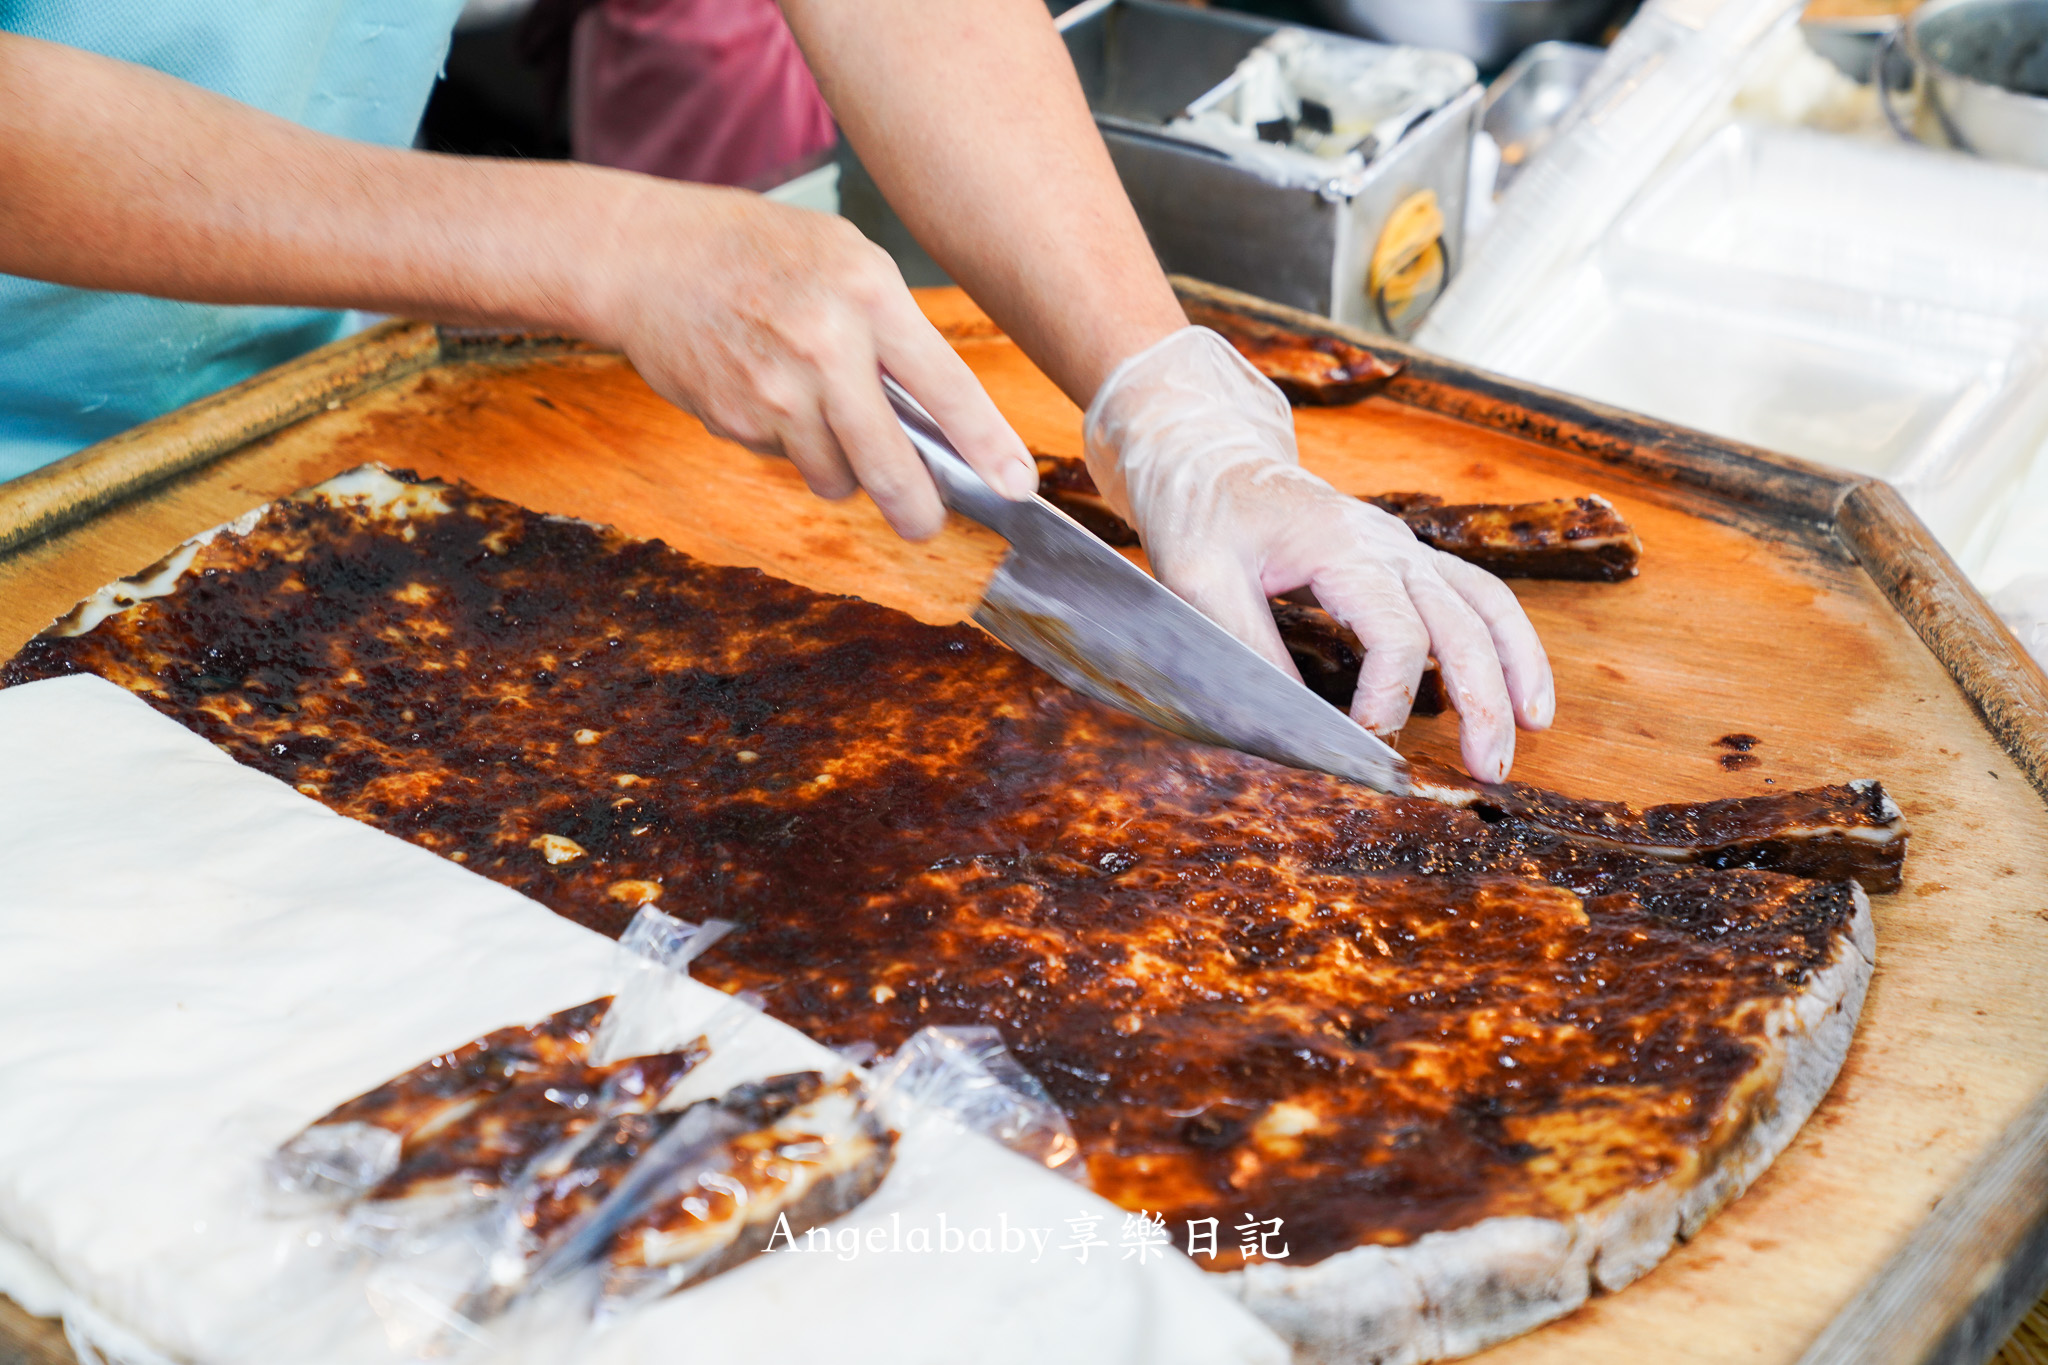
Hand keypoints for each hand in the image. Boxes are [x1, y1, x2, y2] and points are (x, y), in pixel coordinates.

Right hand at [591, 183, 1037, 539]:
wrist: (646, 257)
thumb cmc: (755, 250)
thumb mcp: (843, 257)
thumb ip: (894, 330)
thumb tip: (939, 418)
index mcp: (867, 293)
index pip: (947, 387)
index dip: (987, 447)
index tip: (1017, 486)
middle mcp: (826, 346)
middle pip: (891, 463)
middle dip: (917, 508)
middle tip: (926, 521)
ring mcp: (777, 389)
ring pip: (837, 475)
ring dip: (844, 469)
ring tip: (822, 418)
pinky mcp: (736, 419)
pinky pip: (786, 460)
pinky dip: (790, 446)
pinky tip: (767, 395)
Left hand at [1083, 327, 1553, 781]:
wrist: (1211, 457)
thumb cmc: (1203, 514)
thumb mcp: (1200, 581)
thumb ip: (1249, 647)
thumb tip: (1295, 722)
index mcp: (1341, 546)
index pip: (1397, 630)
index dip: (1391, 694)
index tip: (1367, 741)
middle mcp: (1389, 545)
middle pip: (1462, 623)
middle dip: (1484, 700)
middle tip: (1490, 770)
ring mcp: (1405, 550)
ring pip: (1486, 605)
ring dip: (1515, 669)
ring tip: (1533, 729)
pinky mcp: (1406, 561)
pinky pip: (1477, 597)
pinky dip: (1506, 642)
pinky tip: (1519, 691)